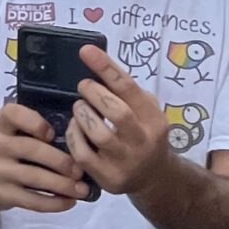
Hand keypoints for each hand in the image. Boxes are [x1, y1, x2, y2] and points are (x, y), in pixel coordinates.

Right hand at [0, 100, 90, 213]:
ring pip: (34, 177)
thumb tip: (76, 140)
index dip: (36, 123)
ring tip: (82, 189)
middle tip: (80, 170)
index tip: (53, 134)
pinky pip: (31, 200)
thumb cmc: (3, 152)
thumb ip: (32, 131)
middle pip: (32, 149)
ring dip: (63, 185)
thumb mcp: (8, 133)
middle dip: (61, 161)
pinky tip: (68, 202)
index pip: (14, 114)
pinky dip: (53, 203)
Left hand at [65, 47, 171, 198]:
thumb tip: (98, 65)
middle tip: (84, 86)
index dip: (107, 68)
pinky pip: (83, 154)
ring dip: (82, 114)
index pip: (130, 88)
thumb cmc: (144, 134)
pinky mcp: (109, 178)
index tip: (86, 51)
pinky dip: (74, 136)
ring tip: (80, 107)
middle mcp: (143, 140)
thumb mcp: (146, 111)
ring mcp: (126, 162)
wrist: (154, 178)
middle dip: (94, 93)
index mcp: (154, 119)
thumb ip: (128, 93)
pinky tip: (76, 128)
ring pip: (99, 134)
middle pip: (117, 112)